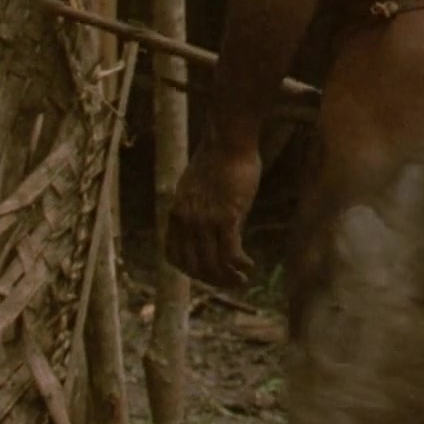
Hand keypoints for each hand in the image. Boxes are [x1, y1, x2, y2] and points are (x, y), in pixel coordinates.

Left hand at [166, 145, 260, 287]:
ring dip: (228, 277)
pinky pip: (229, 252)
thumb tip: (215, 233)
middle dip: (212, 280)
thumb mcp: (199, 190)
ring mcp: (204, 219)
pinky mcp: (226, 216)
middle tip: (231, 282)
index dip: (189, 271)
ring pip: (212, 263)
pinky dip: (239, 265)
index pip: (173, 256)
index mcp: (176, 214)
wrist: (228, 140)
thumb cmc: (218, 162)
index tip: (207, 274)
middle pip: (192, 265)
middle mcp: (185, 221)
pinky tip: (250, 266)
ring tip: (242, 280)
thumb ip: (202, 213)